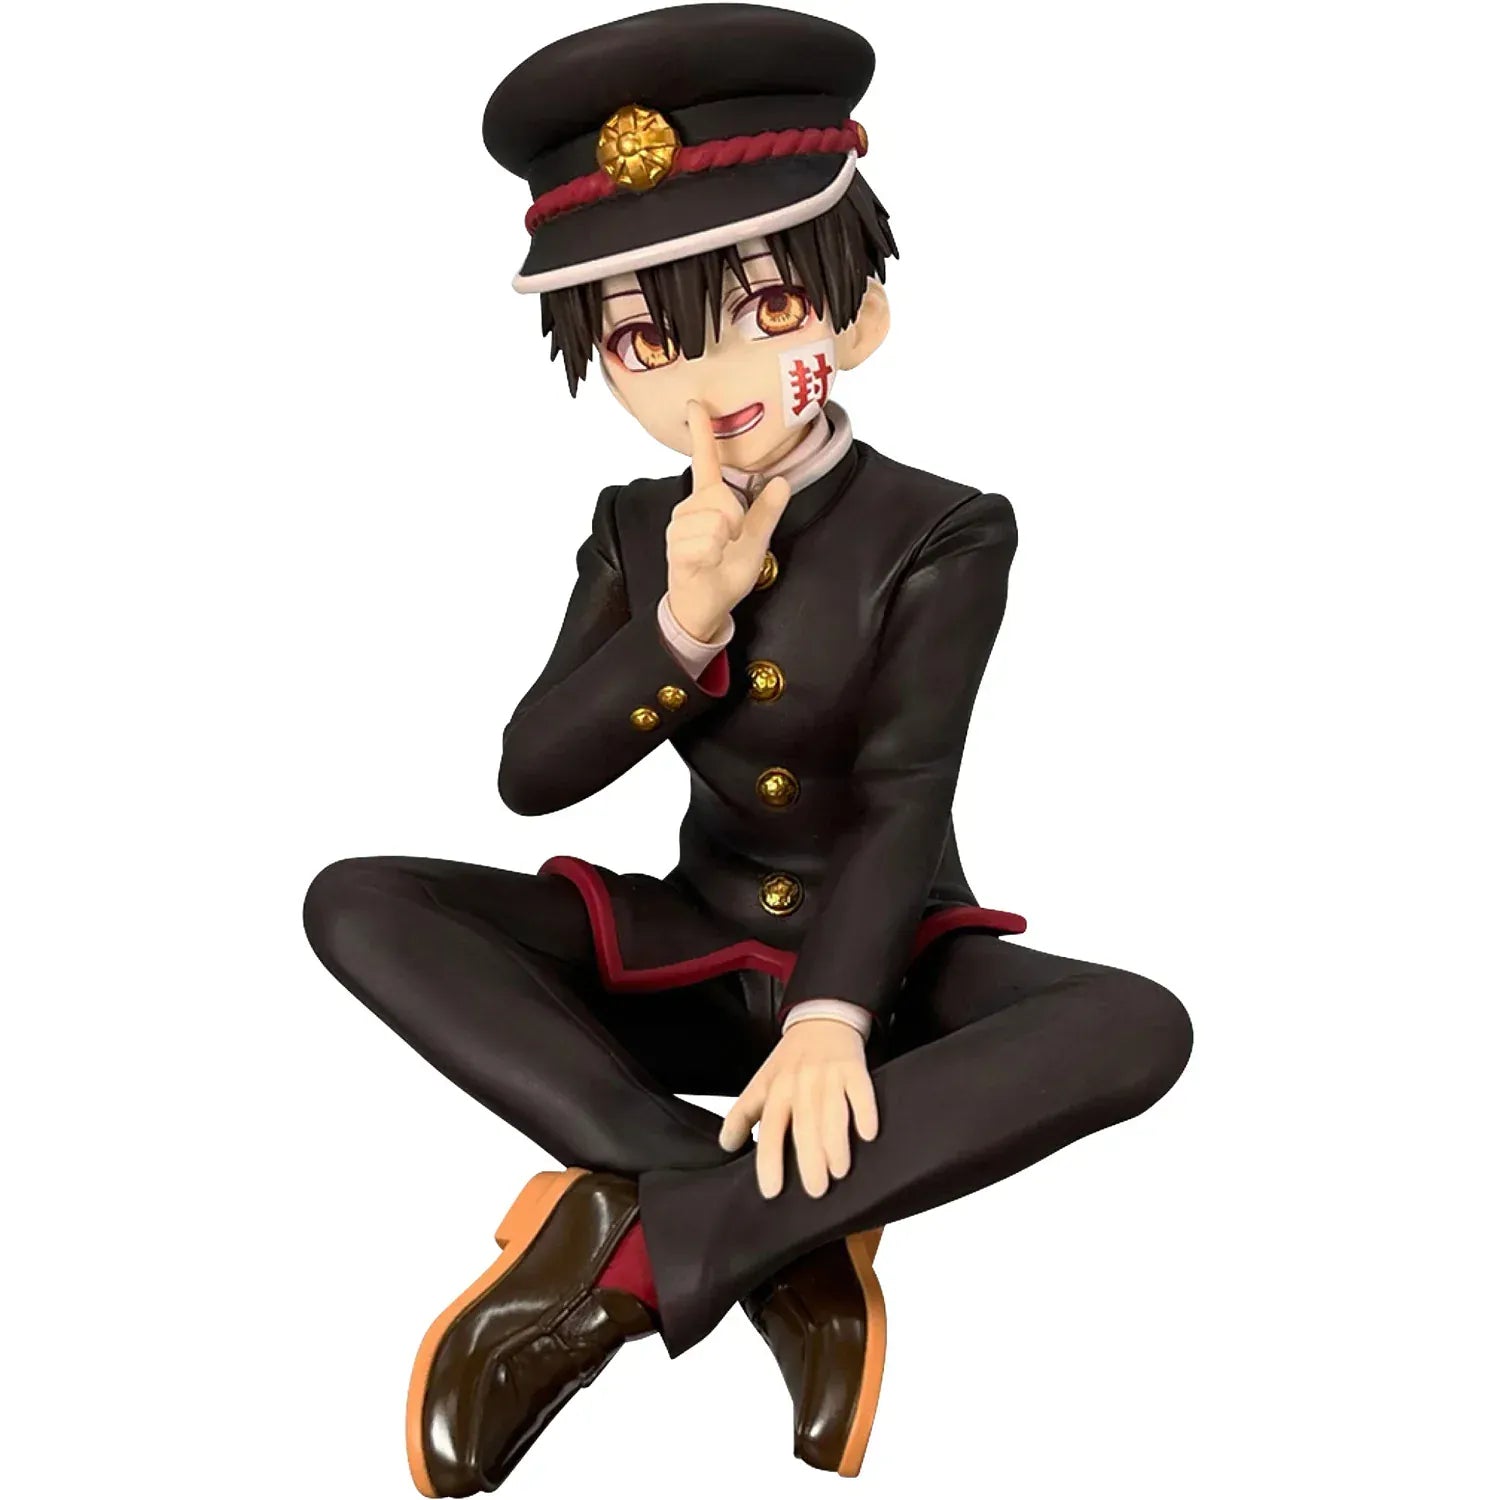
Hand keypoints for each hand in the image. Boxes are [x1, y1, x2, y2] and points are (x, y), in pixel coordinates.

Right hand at [665, 401, 790, 640]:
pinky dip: (714, 555)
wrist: (704, 607)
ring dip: (725, 539)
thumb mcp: (755, 540)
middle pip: (722, 496)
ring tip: (717, 553)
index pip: (704, 462)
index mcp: (707, 503)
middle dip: (736, 519)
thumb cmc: (725, 572)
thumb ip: (766, 512)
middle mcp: (688, 509)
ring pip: (715, 518)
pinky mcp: (676, 548)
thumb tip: (781, 482)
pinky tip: (707, 563)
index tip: (696, 405)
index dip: (702, 433)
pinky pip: (707, 541)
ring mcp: (679, 528)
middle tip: (731, 540)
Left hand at [719, 1018, 879, 1198]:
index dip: (769, 1160)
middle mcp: (801, 1083)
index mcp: (777, 1089)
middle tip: (815, 1190)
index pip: (770, 1128)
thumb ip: (743, 1114)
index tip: (771, 1190)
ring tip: (839, 1171)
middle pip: (804, 1124)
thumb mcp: (762, 1081)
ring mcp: (828, 1075)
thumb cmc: (791, 1058)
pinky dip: (865, 1111)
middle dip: (809, 1159)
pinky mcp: (854, 1068)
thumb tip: (727, 1146)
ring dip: (836, 1142)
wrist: (821, 1017)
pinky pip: (861, 1091)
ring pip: (832, 1111)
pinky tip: (868, 1134)